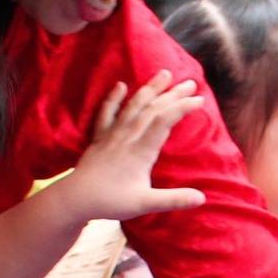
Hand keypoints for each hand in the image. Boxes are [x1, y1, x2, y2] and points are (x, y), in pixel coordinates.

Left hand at [62, 73, 207, 220]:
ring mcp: (112, 134)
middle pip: (152, 109)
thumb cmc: (112, 201)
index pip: (164, 121)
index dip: (181, 108)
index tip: (199, 99)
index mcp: (141, 151)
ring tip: (164, 74)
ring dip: (149, 89)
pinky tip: (120, 85)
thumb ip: (174, 199)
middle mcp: (128, 137)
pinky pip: (106, 113)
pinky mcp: (99, 137)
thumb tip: (201, 198)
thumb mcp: (146, 204)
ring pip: (133, 106)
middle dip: (172, 94)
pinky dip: (113, 98)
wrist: (76, 198)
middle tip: (191, 81)